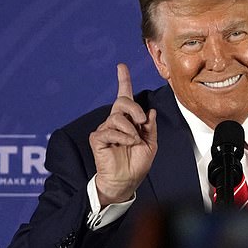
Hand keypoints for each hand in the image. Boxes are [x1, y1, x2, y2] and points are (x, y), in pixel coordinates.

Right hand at [89, 63, 157, 205]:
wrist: (126, 181)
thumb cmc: (137, 164)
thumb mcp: (151, 144)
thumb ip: (150, 127)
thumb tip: (149, 111)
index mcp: (129, 120)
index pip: (125, 96)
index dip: (123, 80)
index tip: (121, 66)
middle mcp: (116, 121)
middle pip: (122, 101)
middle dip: (134, 108)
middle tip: (142, 121)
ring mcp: (105, 129)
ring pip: (117, 117)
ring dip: (130, 129)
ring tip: (134, 141)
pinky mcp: (97, 138)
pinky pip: (110, 130)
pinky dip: (122, 137)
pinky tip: (126, 145)